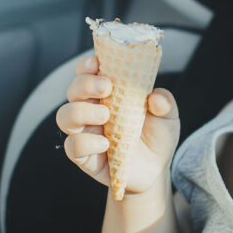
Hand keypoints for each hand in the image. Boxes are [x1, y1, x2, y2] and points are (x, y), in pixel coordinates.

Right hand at [56, 54, 180, 195]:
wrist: (156, 171)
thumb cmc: (156, 137)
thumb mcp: (168, 117)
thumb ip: (165, 103)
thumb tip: (156, 97)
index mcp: (106, 94)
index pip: (87, 72)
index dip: (87, 64)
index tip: (97, 62)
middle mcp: (90, 109)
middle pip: (72, 90)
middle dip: (85, 84)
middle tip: (107, 87)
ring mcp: (85, 133)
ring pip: (64, 116)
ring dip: (81, 111)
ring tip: (106, 115)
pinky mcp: (84, 157)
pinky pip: (72, 146)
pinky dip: (86, 142)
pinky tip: (105, 144)